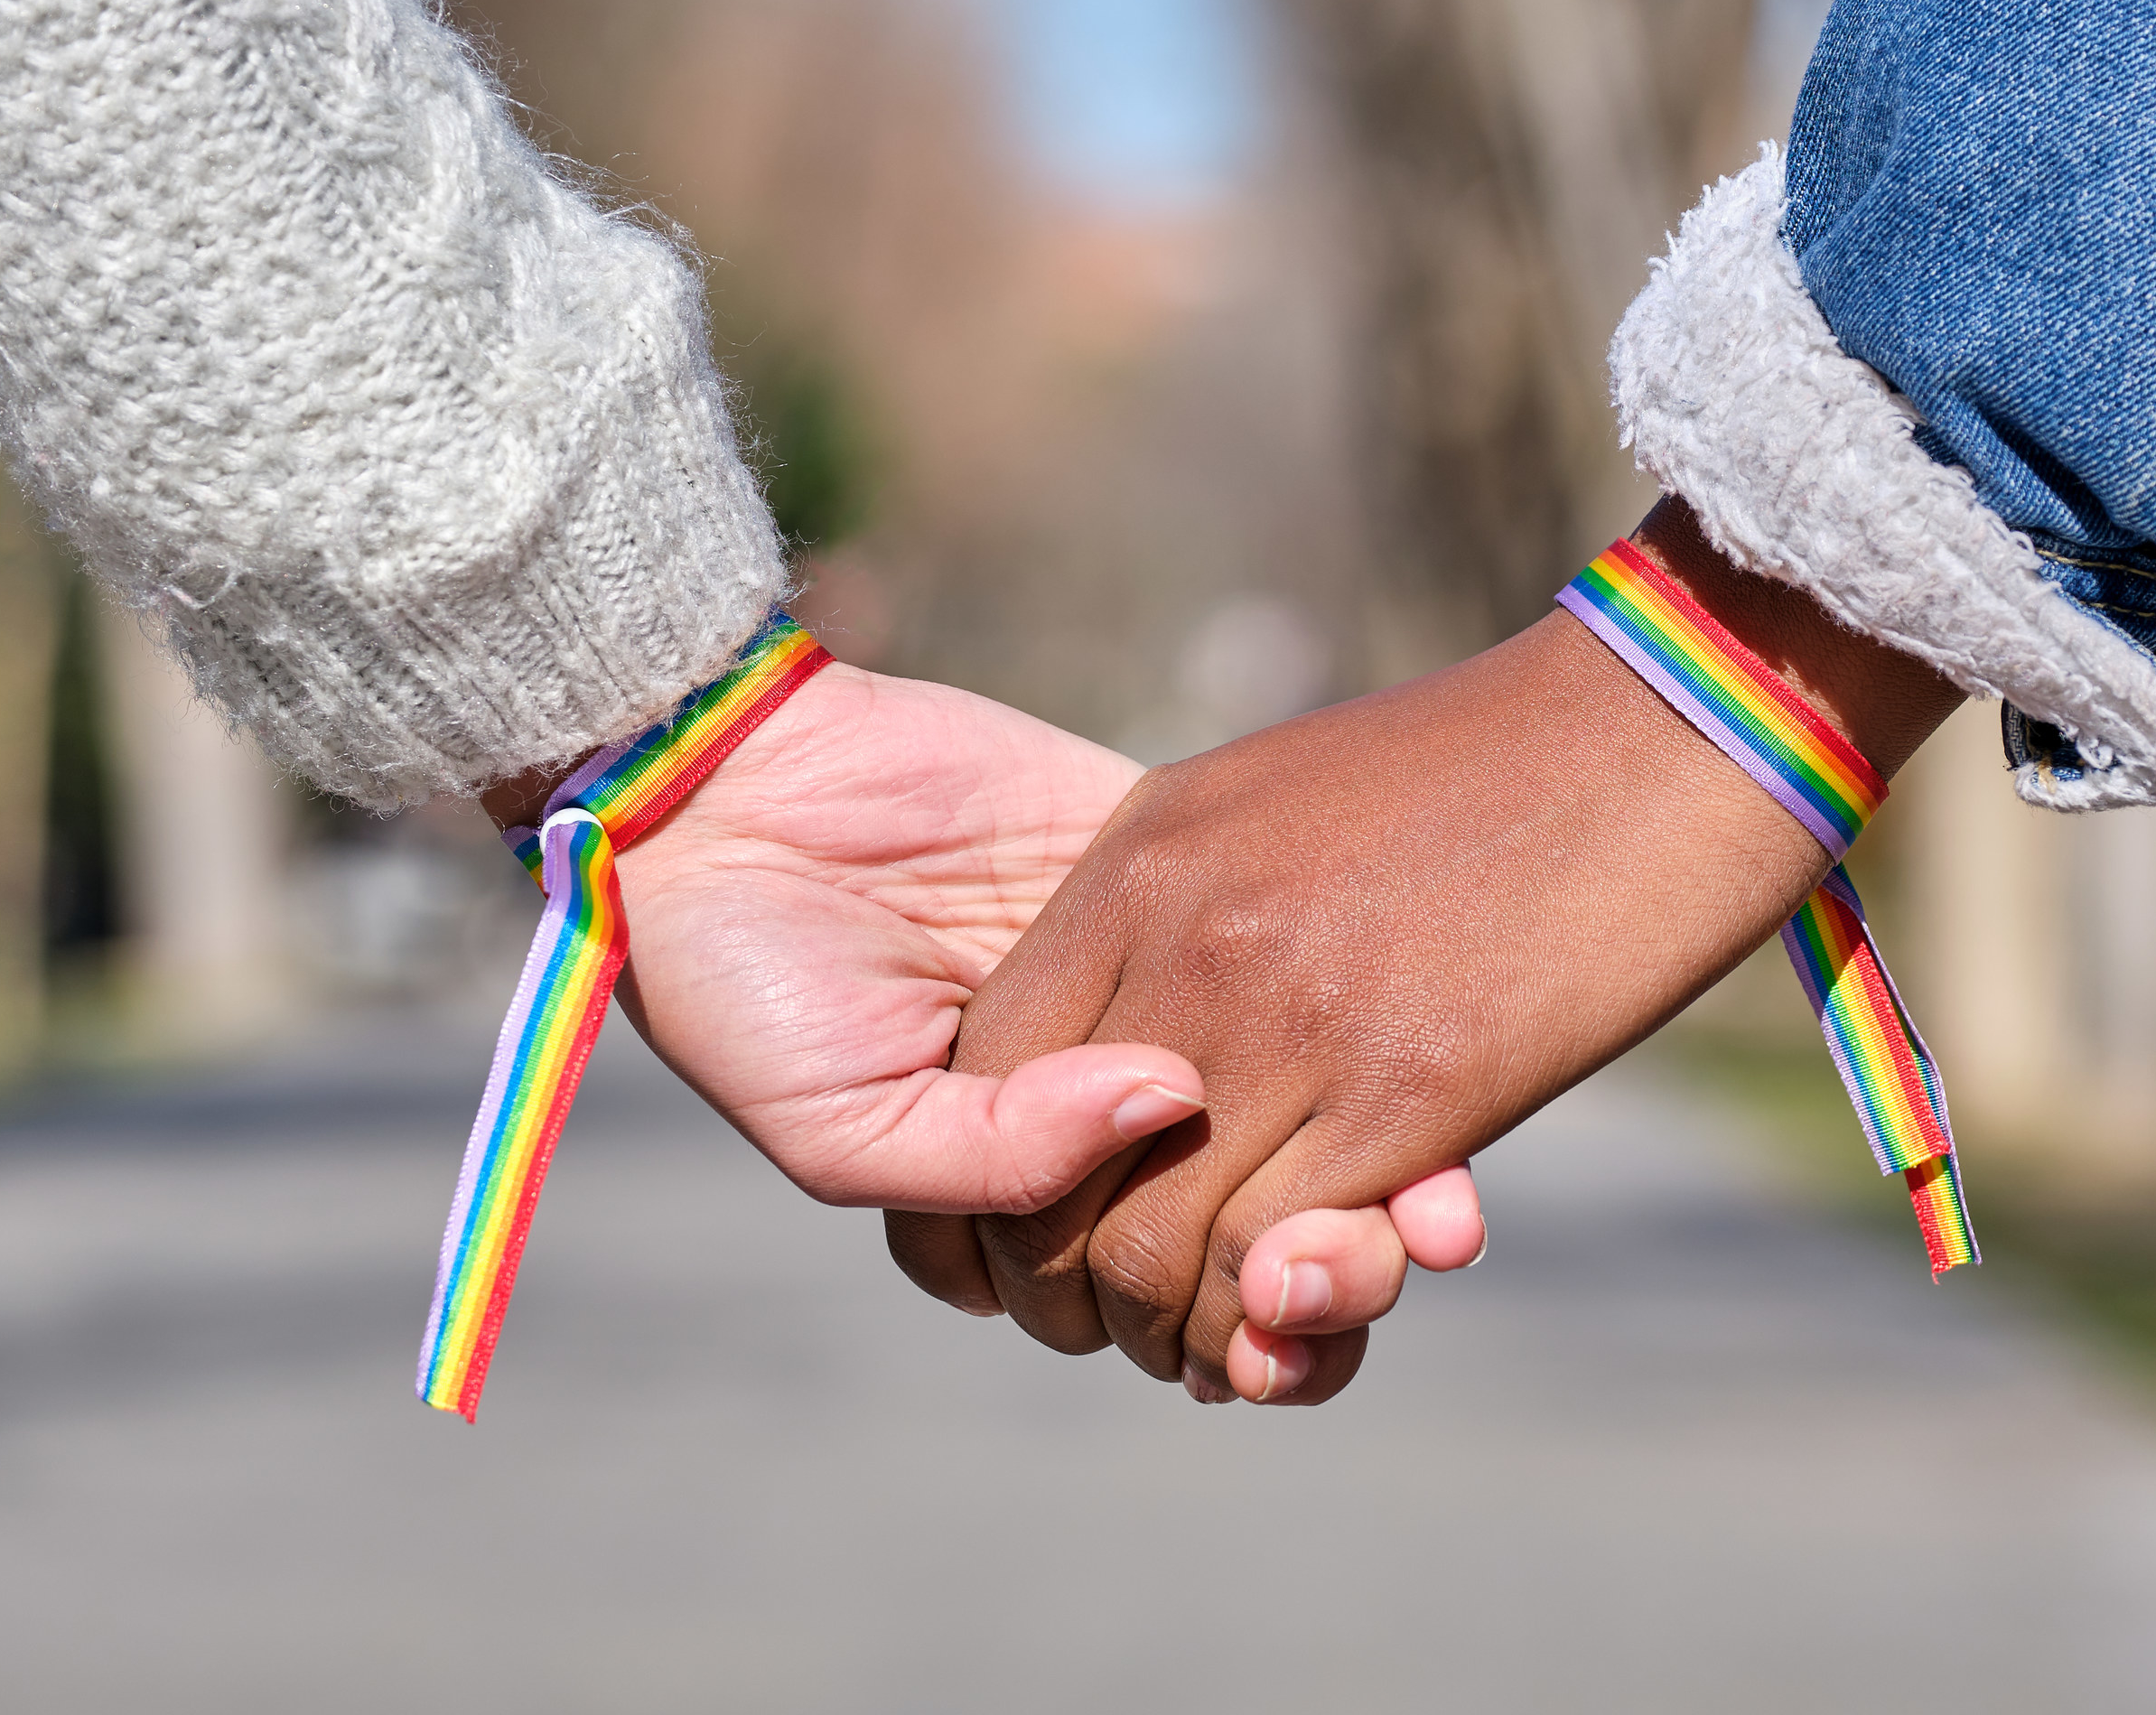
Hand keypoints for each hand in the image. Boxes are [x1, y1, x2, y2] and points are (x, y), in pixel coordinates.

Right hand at [489, 660, 1484, 1272]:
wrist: (722, 793)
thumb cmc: (748, 986)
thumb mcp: (848, 1128)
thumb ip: (1001, 1159)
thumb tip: (1174, 1101)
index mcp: (1033, 1199)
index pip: (1170, 1302)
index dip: (1246, 1346)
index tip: (1279, 1362)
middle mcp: (1108, 1112)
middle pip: (1261, 1224)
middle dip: (1335, 1281)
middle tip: (1370, 1286)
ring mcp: (1151, 996)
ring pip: (1308, 1109)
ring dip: (1385, 1180)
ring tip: (1432, 1229)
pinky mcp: (1171, 877)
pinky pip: (1297, 959)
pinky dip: (1374, 1029)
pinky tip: (1434, 1089)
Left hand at [885, 502, 1963, 1401]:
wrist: (1667, 722)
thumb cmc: (1488, 765)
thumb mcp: (1280, 800)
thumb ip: (1186, 905)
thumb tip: (1136, 1025)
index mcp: (1142, 855)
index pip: (993, 1055)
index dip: (1005, 1169)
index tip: (1054, 1220)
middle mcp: (1187, 935)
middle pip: (1041, 1168)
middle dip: (1058, 1278)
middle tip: (1108, 1321)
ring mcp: (1290, 1016)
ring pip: (1145, 1242)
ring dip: (1158, 1326)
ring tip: (1202, 1351)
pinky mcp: (1403, 1091)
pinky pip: (1267, 1261)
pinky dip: (1258, 1326)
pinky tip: (1282, 1332)